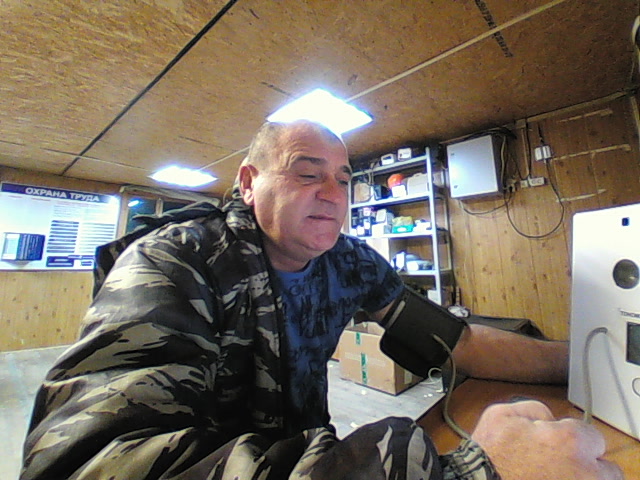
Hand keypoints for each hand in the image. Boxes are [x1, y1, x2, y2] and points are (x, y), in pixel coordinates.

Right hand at [471, 400, 622, 479]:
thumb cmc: (489, 455)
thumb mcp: (502, 414)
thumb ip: (534, 409)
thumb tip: (547, 419)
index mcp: (569, 440)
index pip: (592, 436)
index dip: (571, 438)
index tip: (558, 443)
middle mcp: (582, 470)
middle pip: (605, 467)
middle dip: (585, 462)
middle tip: (560, 463)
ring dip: (580, 477)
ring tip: (554, 475)